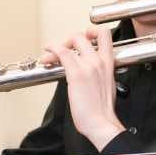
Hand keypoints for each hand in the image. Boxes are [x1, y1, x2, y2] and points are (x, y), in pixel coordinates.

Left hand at [41, 27, 124, 150]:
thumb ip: (99, 73)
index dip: (92, 31)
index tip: (83, 38)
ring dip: (58, 45)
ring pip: (72, 41)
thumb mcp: (107, 86)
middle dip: (70, 39)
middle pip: (83, 35)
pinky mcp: (76, 73)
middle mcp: (99, 60)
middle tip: (63, 49)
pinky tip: (46, 55)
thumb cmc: (102, 110)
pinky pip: (61, 52)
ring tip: (50, 55)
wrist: (101, 123)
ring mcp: (88, 65)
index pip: (105, 34)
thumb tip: (87, 71)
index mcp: (109, 63)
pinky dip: (51, 49)